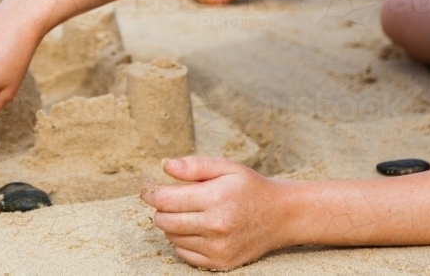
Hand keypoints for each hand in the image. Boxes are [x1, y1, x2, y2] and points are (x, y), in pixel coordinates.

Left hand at [140, 157, 298, 269]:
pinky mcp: (219, 262)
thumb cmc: (250, 187)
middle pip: (163, 220)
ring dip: (172, 223)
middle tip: (168, 197)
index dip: (150, 192)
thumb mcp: (226, 167)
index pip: (164, 200)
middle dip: (160, 208)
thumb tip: (165, 165)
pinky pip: (183, 253)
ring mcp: (217, 248)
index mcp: (215, 198)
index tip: (148, 187)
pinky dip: (183, 240)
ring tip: (189, 211)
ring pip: (171, 236)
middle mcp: (215, 226)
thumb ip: (195, 166)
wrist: (281, 216)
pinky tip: (196, 227)